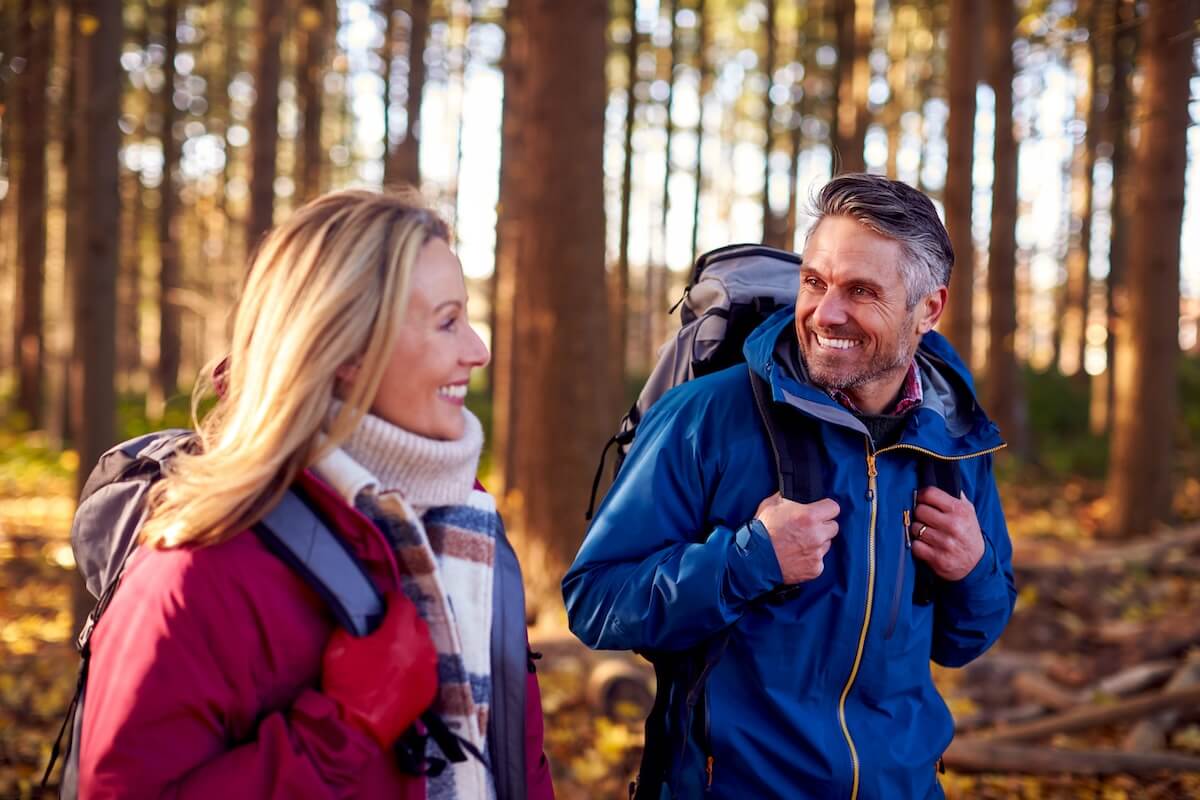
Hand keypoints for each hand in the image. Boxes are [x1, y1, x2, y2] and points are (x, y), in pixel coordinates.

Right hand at [322, 592, 437, 748]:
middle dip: (404, 619)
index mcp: (398, 634)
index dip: (392, 598)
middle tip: (388, 625)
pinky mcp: (430, 689)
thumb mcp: (339, 646)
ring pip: (425, 644)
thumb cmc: (345, 685)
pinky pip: (427, 667)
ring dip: (412, 641)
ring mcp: (428, 671)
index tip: (385, 600)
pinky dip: (416, 664)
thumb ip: (353, 623)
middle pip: (417, 622)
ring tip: (395, 649)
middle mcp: (420, 649)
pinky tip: (401, 670)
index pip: (403, 603)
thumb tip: (361, 613)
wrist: (355, 728)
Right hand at [754, 493, 840, 583]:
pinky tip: (797, 556)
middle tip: (808, 528)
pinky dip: (811, 559)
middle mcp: (817, 535)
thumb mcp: (771, 504)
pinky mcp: (815, 569)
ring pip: (827, 544)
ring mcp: (817, 553)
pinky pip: (819, 561)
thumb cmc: (761, 532)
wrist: (753, 559)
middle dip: (823, 526)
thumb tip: (795, 491)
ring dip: (818, 543)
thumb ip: (788, 497)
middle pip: (833, 527)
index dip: (826, 508)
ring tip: (799, 543)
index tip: (821, 511)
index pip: (834, 507)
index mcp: (809, 516)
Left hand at [910, 488, 984, 580]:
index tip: (923, 500)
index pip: (929, 494)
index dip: (922, 496)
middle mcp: (953, 526)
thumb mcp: (968, 511)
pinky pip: (915, 546)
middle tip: (925, 518)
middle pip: (919, 511)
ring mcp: (945, 543)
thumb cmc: (968, 532)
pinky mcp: (938, 559)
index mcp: (959, 510)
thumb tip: (939, 478)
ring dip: (918, 531)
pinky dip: (918, 546)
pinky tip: (926, 545)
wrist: (976, 564)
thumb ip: (955, 496)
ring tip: (927, 533)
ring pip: (916, 528)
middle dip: (920, 514)